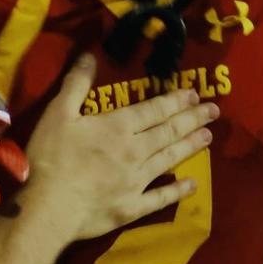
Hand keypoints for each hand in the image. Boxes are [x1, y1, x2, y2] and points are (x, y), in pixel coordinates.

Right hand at [24, 54, 217, 241]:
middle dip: (192, 119)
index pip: (153, 109)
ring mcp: (136, 182)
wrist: (48, 207)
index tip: (194, 94)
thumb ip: (76, 84)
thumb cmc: (50, 157)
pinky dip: (178, 190)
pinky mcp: (132, 208)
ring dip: (190, 146)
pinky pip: (161, 198)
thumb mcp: (57, 113)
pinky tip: (193, 184)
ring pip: (169, 159)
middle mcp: (135, 151)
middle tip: (214, 111)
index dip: (175, 100)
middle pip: (168, 132)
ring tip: (209, 137)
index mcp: (118, 127)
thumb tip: (90, 55)